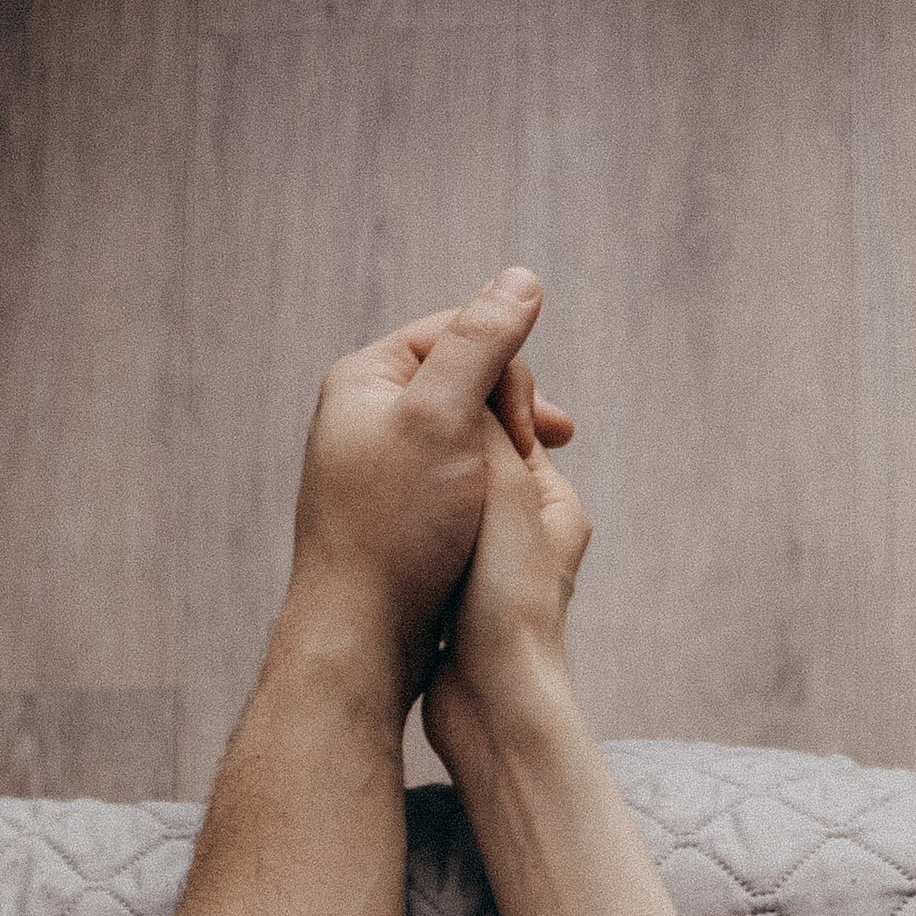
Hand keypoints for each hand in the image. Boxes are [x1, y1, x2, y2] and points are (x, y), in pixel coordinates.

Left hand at [284, 271, 576, 705]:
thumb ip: (482, 345)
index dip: (512, 366)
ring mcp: (375, 467)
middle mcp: (363, 416)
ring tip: (540, 481)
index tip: (548, 425)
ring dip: (507, 447)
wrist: (357, 637)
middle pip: (459, 380)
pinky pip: (450, 478)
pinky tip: (505, 517)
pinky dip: (486, 485)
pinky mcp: (390, 515)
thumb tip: (524, 278)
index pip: (456, 333)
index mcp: (364, 378)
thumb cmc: (397, 529)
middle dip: (514, 405)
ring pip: (460, 433)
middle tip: (557, 446)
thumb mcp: (444, 420)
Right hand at [420, 414, 594, 773]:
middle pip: (473, 464)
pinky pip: (432, 548)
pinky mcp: (459, 606)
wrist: (495, 710)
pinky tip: (388, 539)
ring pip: (448, 506)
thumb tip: (467, 380)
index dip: (466, 407)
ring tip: (389, 491)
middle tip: (397, 443)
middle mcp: (530, 535)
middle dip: (438, 452)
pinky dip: (414, 538)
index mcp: (555, 503)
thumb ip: (486, 433)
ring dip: (422, 496)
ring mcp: (492, 573)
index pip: (506, 427)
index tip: (425, 405)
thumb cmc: (507, 606)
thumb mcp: (504, 495)